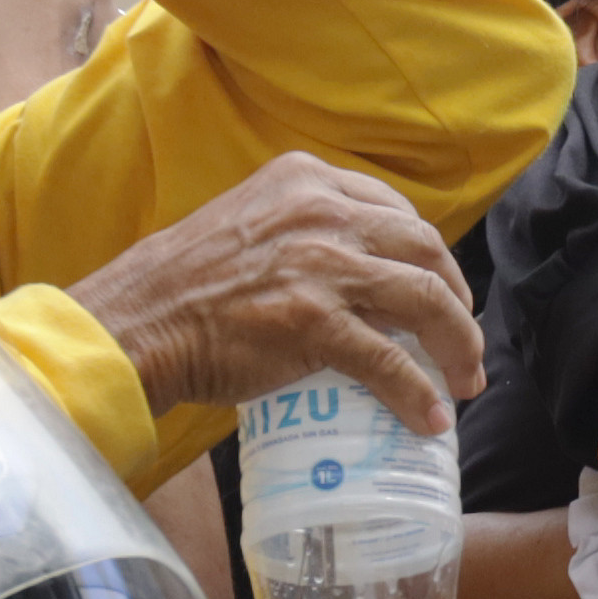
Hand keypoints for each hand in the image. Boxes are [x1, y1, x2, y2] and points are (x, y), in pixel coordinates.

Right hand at [72, 152, 480, 431]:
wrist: (135, 321)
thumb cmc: (183, 284)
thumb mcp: (252, 226)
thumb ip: (304, 235)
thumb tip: (354, 278)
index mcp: (307, 180)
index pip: (396, 213)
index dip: (430, 258)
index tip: (439, 290)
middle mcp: (323, 211)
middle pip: (425, 250)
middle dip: (457, 301)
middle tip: (459, 343)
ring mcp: (322, 265)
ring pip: (426, 300)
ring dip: (457, 346)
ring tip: (462, 382)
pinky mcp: (315, 322)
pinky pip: (389, 360)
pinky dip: (417, 393)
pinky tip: (427, 418)